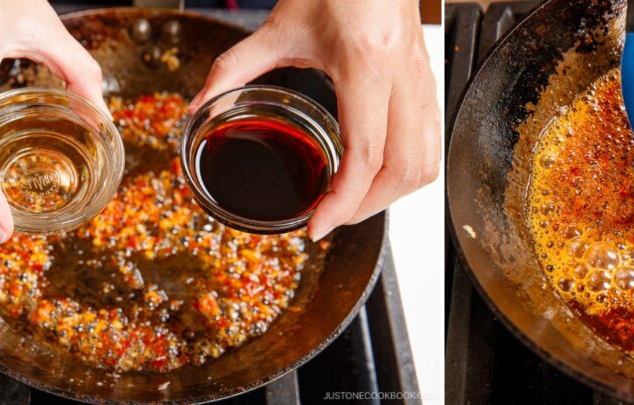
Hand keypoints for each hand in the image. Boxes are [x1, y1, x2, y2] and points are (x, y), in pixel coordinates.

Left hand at [190, 0, 440, 240]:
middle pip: (404, 170)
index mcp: (365, 64)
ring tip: (354, 202)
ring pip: (427, 162)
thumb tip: (201, 107)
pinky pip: (432, 141)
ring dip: (393, 194)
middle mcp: (403, 76)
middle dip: (369, 207)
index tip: (318, 225)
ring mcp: (423, 80)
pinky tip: (379, 174)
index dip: (343, 200)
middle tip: (332, 218)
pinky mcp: (428, 81)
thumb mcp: (280, 25)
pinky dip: (408, 171)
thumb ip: (234, 68)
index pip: (366, 153)